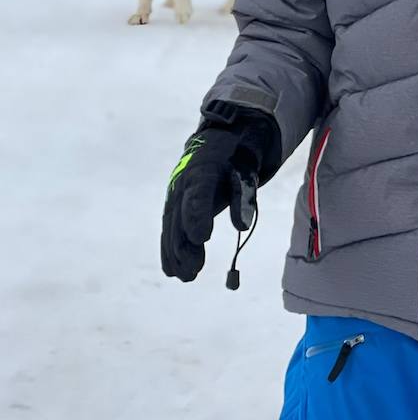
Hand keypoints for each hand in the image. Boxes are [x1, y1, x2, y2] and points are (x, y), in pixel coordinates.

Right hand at [160, 103, 276, 282]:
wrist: (217, 144)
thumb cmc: (235, 160)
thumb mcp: (245, 173)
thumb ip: (243, 198)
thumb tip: (242, 226)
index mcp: (202, 170)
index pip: (197, 195)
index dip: (197, 217)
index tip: (202, 238)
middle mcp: (183, 184)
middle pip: (180, 217)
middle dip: (185, 245)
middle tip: (195, 269)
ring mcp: (175, 196)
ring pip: (172, 227)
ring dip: (176, 254)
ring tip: (187, 276)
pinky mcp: (173, 207)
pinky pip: (170, 230)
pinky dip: (170, 250)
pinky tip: (173, 271)